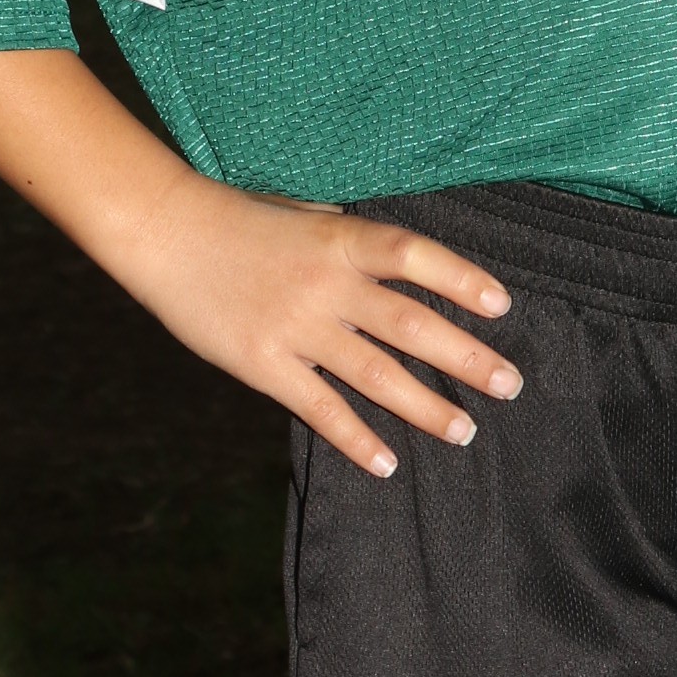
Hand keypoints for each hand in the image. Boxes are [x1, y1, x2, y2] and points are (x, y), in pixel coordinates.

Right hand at [131, 175, 522, 476]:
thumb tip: (396, 258)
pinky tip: (386, 463)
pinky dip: (356, 438)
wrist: (167, 233)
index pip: (415, 256)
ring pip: (377, 374)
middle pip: (412, 324)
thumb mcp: (304, 213)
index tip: (502, 306)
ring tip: (465, 431)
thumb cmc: (239, 217)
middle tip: (509, 383)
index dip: (461, 280)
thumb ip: (349, 240)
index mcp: (340, 239)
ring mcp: (297, 327)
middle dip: (466, 357)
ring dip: (426, 406)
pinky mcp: (264, 364)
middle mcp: (328, 284)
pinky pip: (320, 408)